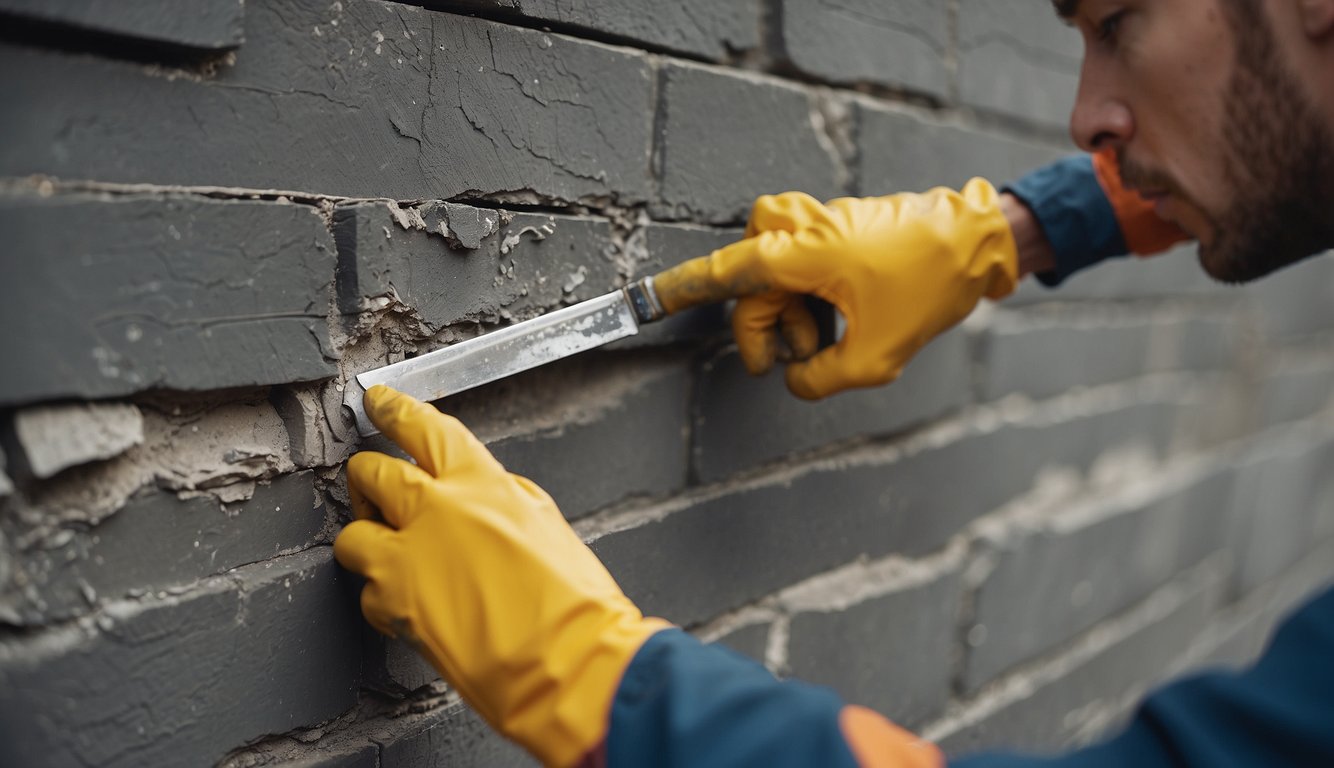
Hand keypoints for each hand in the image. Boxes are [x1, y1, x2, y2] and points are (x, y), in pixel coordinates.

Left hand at [333, 386, 669, 766]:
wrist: (568, 664)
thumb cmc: (573, 603)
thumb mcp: (547, 525)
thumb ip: (501, 499)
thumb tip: (475, 500)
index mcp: (482, 482)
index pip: (422, 427)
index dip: (394, 409)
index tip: (378, 401)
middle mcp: (437, 509)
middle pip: (370, 472)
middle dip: (367, 479)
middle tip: (373, 489)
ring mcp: (407, 557)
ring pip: (353, 533)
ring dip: (367, 540)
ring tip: (392, 556)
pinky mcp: (393, 605)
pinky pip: (368, 591)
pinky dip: (382, 598)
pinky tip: (412, 606)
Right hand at [651, 179, 1018, 398]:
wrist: (980, 242)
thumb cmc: (930, 287)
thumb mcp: (877, 356)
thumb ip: (821, 378)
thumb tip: (796, 379)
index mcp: (807, 253)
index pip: (729, 270)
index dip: (684, 288)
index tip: (650, 299)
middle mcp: (808, 231)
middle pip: (752, 278)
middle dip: (760, 324)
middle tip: (777, 363)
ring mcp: (826, 226)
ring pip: (776, 269)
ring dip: (788, 311)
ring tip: (820, 344)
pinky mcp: (843, 230)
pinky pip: (804, 262)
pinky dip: (811, 297)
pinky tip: (842, 320)